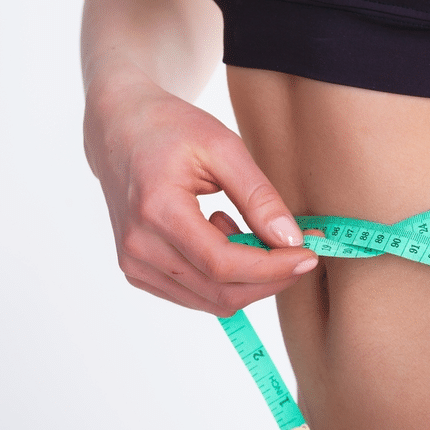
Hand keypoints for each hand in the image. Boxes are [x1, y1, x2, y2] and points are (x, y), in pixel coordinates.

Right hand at [84, 75, 317, 316]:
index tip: (310, 254)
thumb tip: (291, 239)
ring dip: (250, 279)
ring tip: (252, 231)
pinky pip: (196, 294)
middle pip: (220, 292)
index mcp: (156, 210)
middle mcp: (138, 246)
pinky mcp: (138, 271)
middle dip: (271, 279)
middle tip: (301, 253)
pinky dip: (225, 277)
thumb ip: (259, 196)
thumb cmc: (169, 128)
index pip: (223, 264)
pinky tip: (224, 237)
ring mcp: (134, 263)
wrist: (119, 128)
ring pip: (211, 301)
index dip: (274, 268)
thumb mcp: (223, 147)